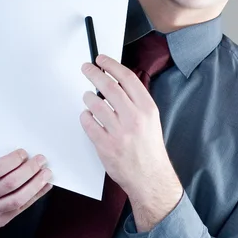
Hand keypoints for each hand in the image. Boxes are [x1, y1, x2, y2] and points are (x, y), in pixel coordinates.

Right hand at [0, 149, 52, 232]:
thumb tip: (21, 157)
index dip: (13, 160)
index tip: (24, 153)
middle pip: (11, 183)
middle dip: (30, 170)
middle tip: (41, 160)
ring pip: (19, 198)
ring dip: (36, 184)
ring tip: (46, 173)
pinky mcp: (0, 222)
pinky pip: (22, 208)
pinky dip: (36, 196)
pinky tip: (44, 186)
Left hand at [80, 55, 182, 230]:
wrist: (150, 177)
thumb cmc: (149, 149)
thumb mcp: (151, 120)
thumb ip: (136, 102)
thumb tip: (116, 83)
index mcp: (148, 109)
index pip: (127, 78)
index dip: (112, 65)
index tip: (102, 60)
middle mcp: (134, 119)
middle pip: (109, 87)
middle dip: (94, 73)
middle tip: (86, 68)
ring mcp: (119, 133)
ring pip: (95, 104)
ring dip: (88, 97)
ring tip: (88, 97)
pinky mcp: (105, 145)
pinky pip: (88, 123)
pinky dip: (85, 117)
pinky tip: (88, 116)